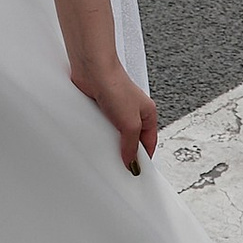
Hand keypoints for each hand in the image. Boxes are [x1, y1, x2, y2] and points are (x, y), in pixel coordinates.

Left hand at [70, 47, 157, 174]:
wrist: (93, 70)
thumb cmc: (116, 85)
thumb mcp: (129, 123)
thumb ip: (131, 145)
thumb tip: (133, 163)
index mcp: (148, 114)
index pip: (149, 143)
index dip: (143, 158)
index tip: (136, 172)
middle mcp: (133, 112)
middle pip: (132, 140)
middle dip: (125, 151)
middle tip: (120, 165)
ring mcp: (116, 110)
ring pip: (115, 134)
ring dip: (110, 142)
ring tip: (106, 152)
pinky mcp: (101, 108)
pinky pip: (102, 127)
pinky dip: (99, 134)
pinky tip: (94, 139)